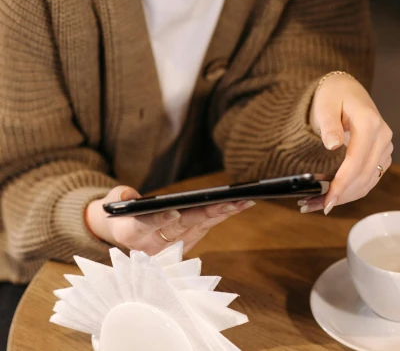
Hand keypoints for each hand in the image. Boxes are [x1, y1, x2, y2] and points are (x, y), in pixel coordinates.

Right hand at [85, 185, 254, 254]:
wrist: (122, 231)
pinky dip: (221, 216)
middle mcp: (151, 246)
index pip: (145, 226)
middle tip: (227, 202)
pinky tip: (238, 205)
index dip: (160, 219)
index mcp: (130, 234)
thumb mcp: (113, 200)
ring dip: (221, 215)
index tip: (173, 212)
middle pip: (180, 227)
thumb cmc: (120, 211)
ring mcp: (170, 248)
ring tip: (242, 201)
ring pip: (197, 228)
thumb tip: (127, 195)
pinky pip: (204, 228)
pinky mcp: (184, 244)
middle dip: (205, 214)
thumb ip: (119, 197)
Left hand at [302, 73, 392, 213]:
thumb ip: (329, 124)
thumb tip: (332, 145)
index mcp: (370, 122)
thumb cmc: (333, 95)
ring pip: (369, 181)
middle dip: (341, 195)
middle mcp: (383, 136)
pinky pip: (370, 178)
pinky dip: (353, 189)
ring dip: (346, 196)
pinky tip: (334, 195)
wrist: (346, 89)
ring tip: (318, 204)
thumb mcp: (325, 105)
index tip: (326, 200)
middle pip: (364, 175)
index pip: (356, 161)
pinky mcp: (382, 154)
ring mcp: (385, 146)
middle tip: (314, 206)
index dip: (342, 184)